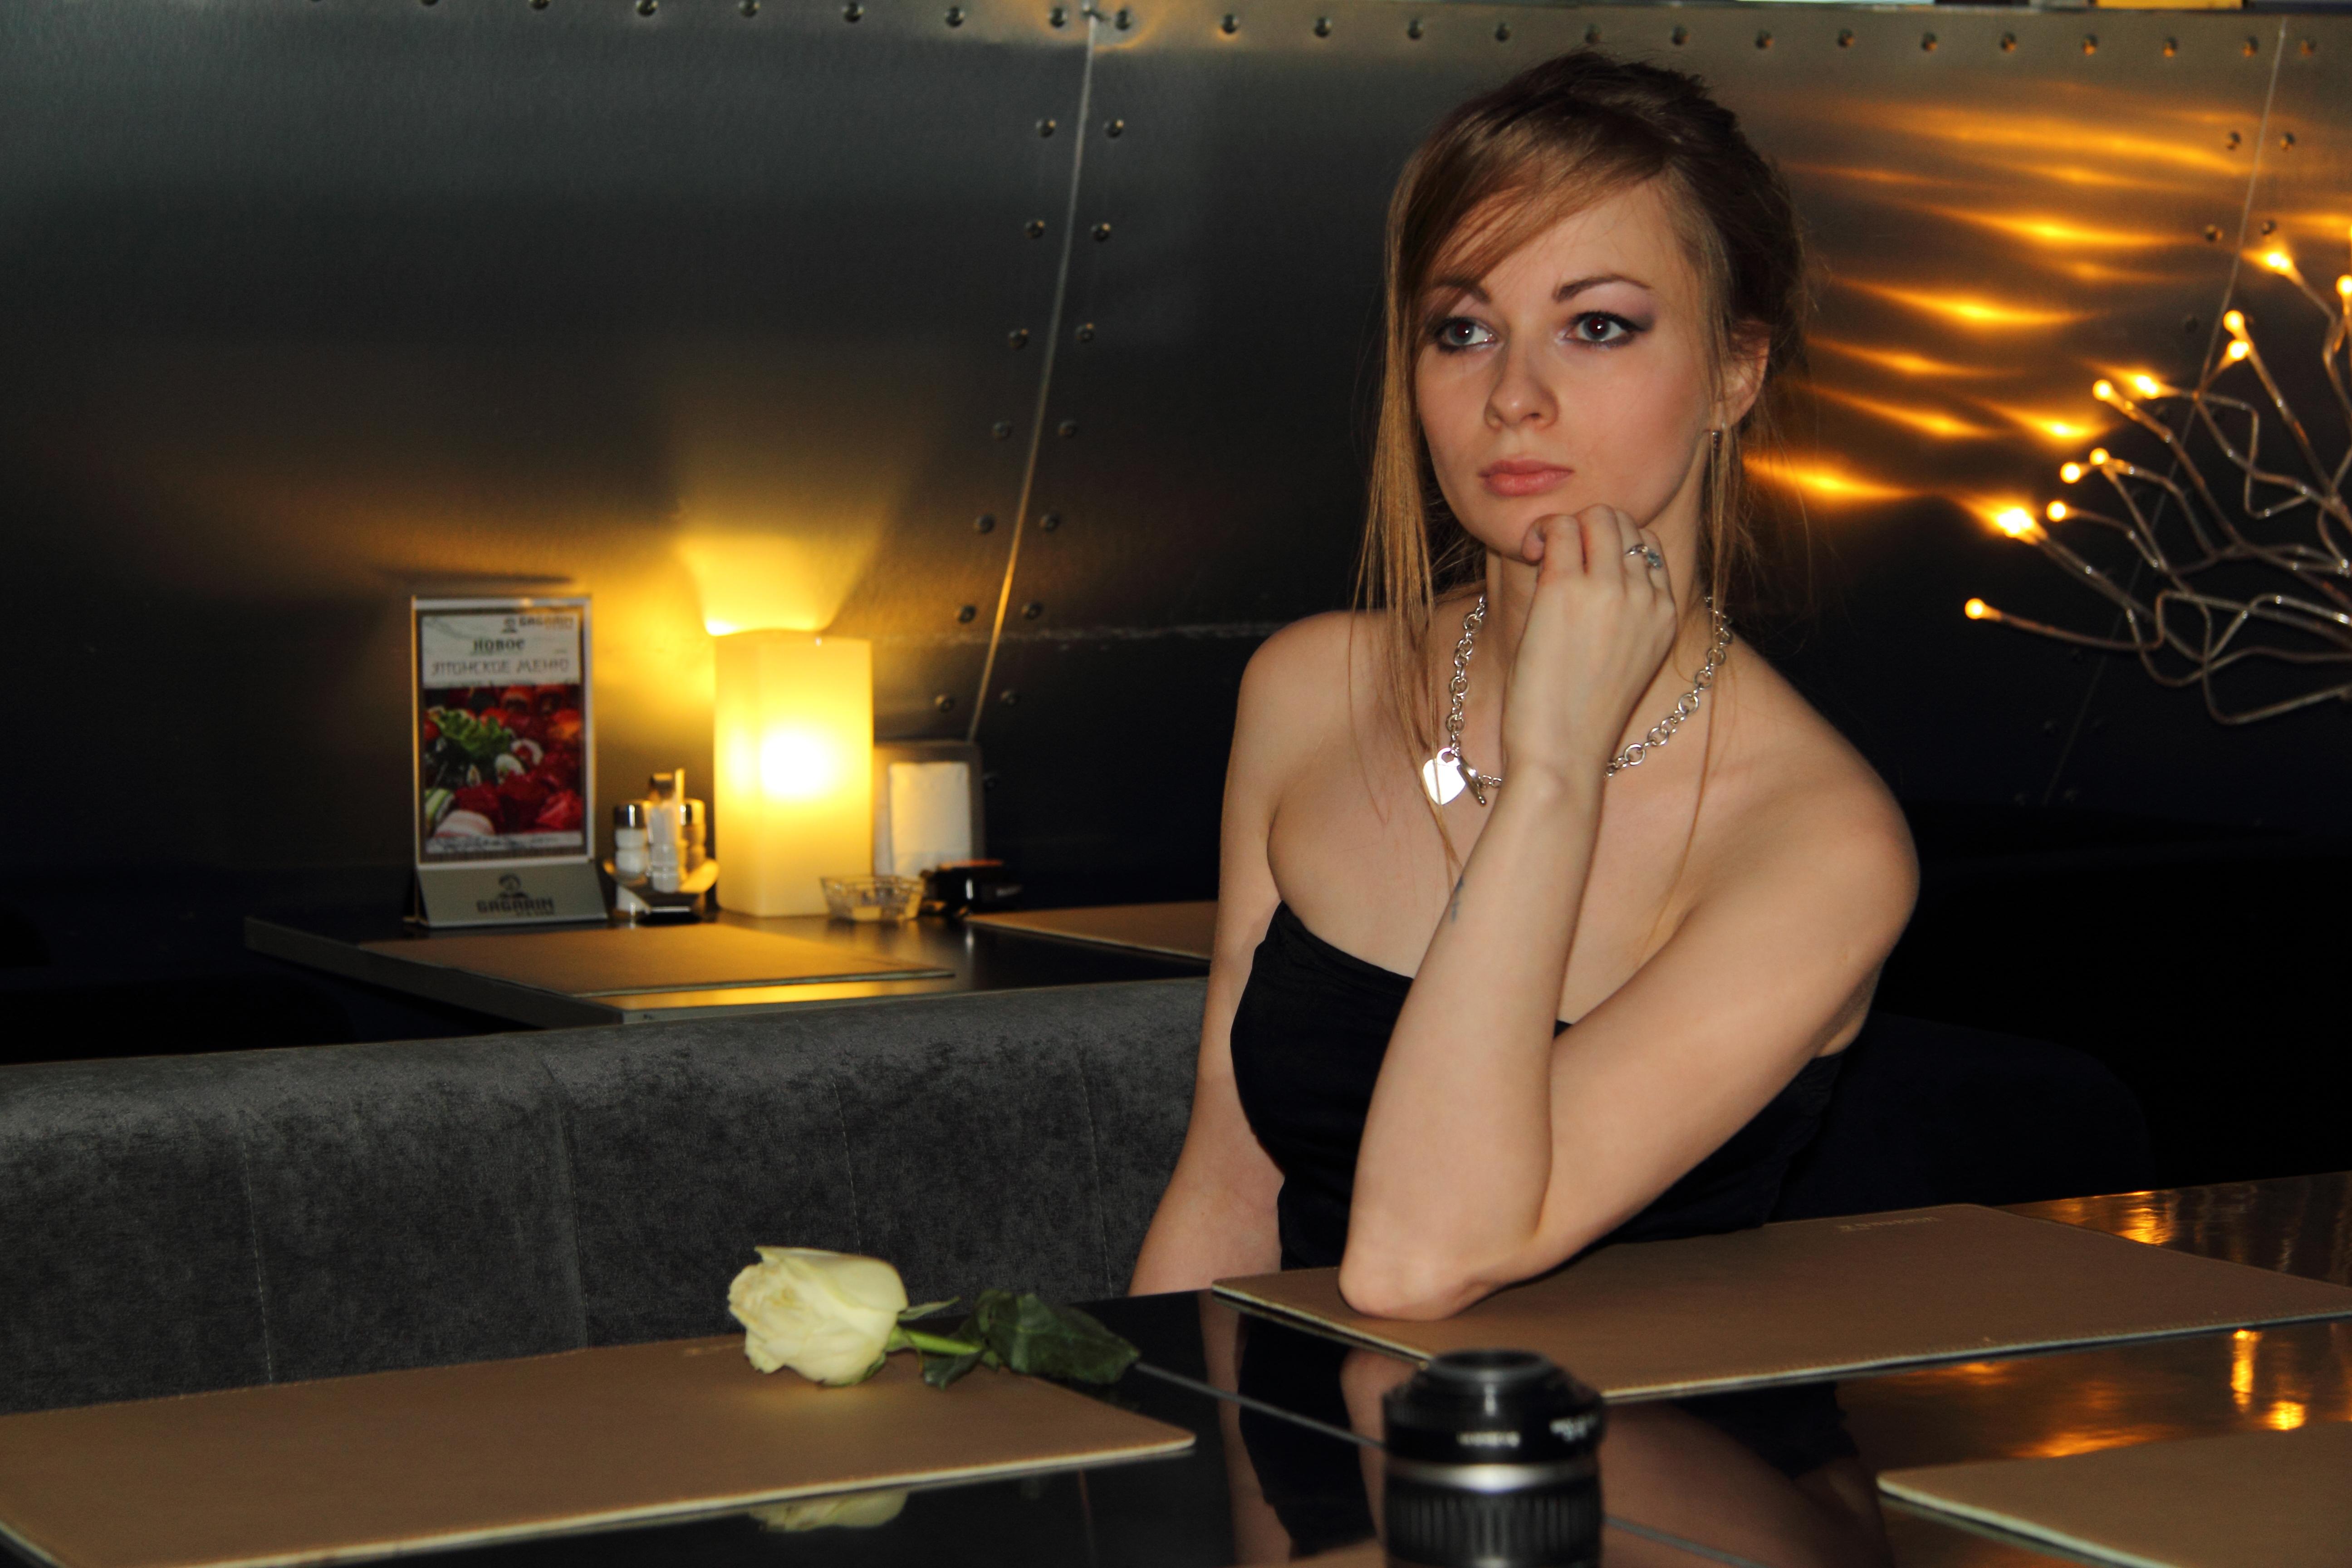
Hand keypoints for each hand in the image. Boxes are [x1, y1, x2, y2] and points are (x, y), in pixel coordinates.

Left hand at [1500, 506, 1679, 785]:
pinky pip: (1559, 528)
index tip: (1581, 571)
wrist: (1563, 755)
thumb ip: (1621, 617)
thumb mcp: (1622, 664)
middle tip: (1555, 559)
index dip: (1611, 547)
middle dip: (1587, 528)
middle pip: (1625, 522)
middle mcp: (1646, 596)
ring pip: (1596, 515)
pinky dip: (1540, 532)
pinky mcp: (1566, 590)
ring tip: (1540, 555)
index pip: (1648, 548)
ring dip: (1563, 525)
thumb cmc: (1579, 719)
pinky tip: (1528, 555)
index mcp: (1665, 614)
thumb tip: (1586, 577)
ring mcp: (1609, 590)